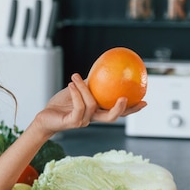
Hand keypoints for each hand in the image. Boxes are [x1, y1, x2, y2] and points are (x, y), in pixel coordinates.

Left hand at [32, 73, 146, 136]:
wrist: (46, 116)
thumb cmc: (62, 103)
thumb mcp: (78, 90)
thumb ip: (91, 84)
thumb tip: (104, 68)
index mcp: (97, 112)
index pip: (117, 112)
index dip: (132, 109)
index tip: (144, 101)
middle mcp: (92, 119)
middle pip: (111, 117)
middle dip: (120, 109)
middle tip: (124, 97)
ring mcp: (83, 121)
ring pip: (92, 106)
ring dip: (84, 89)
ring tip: (76, 77)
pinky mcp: (72, 122)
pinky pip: (79, 107)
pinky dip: (76, 94)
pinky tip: (72, 84)